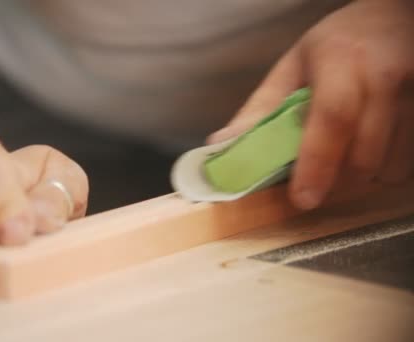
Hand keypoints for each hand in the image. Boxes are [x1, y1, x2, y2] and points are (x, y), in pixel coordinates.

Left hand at [208, 0, 413, 208]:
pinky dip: (389, 168)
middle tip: (316, 187)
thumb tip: (221, 146)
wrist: (393, 18)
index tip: (302, 198)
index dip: (317, 163)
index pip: (333, 117)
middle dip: (338, 183)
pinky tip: (373, 149)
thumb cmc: (338, 45)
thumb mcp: (292, 67)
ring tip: (347, 157)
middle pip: (366, 152)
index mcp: (342, 60)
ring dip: (366, 177)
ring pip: (394, 164)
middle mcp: (385, 74)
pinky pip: (413, 160)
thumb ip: (260, 109)